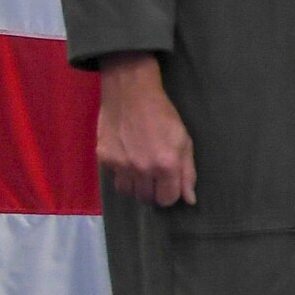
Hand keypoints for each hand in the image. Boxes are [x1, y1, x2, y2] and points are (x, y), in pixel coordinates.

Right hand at [97, 53, 195, 206]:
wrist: (131, 94)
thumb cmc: (163, 116)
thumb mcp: (184, 141)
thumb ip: (187, 173)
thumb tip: (189, 200)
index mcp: (166, 165)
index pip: (167, 199)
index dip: (170, 194)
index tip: (169, 184)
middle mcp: (143, 169)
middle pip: (146, 198)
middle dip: (153, 191)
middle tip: (155, 176)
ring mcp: (121, 165)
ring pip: (128, 192)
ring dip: (136, 186)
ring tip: (140, 170)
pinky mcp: (104, 159)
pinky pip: (114, 178)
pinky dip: (121, 174)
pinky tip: (127, 158)